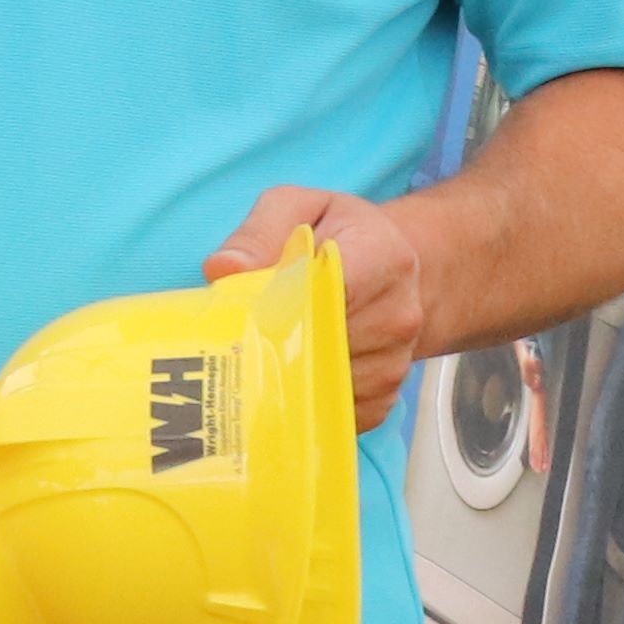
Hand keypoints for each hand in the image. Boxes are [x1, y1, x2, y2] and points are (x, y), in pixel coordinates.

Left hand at [211, 185, 437, 426]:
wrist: (389, 272)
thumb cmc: (337, 235)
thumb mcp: (297, 208)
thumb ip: (260, 231)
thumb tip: (224, 269)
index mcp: (383, 256)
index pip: (332, 290)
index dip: (283, 304)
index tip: (250, 307)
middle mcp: (399, 313)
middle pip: (322, 345)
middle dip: (276, 342)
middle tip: (241, 337)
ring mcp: (396, 361)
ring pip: (324, 385)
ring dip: (287, 375)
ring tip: (265, 353)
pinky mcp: (385, 397)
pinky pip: (336, 414)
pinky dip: (306, 403)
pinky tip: (291, 378)